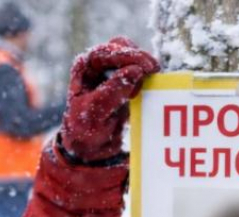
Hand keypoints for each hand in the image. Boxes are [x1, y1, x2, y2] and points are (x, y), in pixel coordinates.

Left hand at [61, 37, 159, 162]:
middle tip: (154, 71)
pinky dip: (146, 77)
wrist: (90, 147)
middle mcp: (97, 65)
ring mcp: (112, 72)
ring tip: (149, 82)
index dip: (127, 56)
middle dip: (138, 56)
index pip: (106, 52)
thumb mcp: (96, 112)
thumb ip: (114, 90)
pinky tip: (149, 88)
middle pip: (120, 47)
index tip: (145, 67)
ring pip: (132, 57)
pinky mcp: (124, 82)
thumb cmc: (86, 130)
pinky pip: (139, 72)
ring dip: (143, 66)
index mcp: (84, 67)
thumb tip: (136, 71)